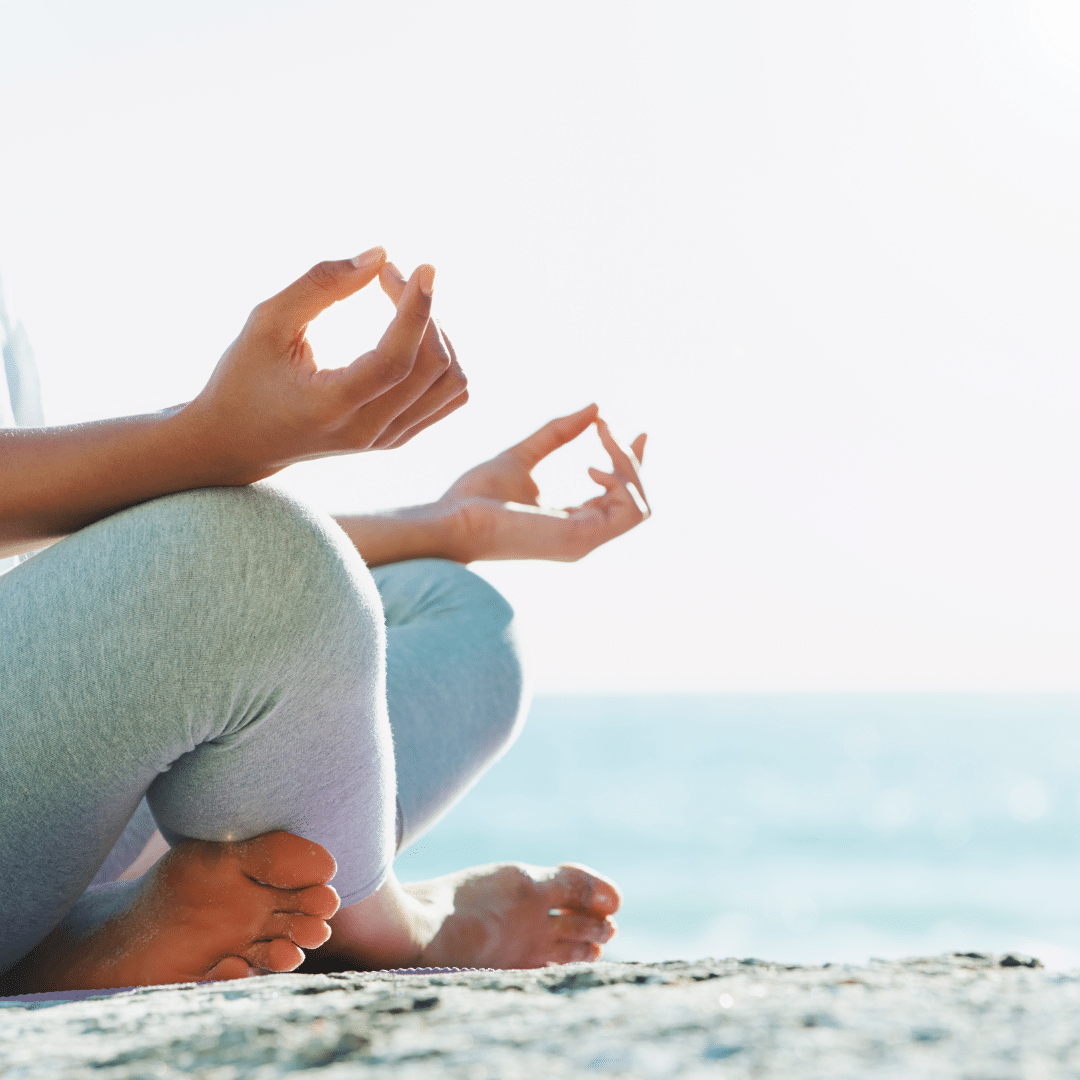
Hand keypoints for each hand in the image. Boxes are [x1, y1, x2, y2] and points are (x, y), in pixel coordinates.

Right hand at [182, 247, 467, 482]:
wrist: (239, 442)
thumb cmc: (245, 376)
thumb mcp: (267, 322)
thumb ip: (320, 284)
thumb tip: (380, 254)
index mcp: (331, 405)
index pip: (396, 360)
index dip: (417, 310)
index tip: (423, 268)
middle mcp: (367, 430)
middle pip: (433, 367)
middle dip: (422, 311)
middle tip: (388, 276)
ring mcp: (387, 439)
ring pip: (451, 384)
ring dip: (439, 335)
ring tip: (402, 306)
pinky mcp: (397, 438)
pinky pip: (448, 398)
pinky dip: (443, 361)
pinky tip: (412, 336)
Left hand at [438, 404, 649, 561]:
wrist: (451, 519)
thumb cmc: (475, 496)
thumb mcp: (523, 454)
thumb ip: (558, 434)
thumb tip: (595, 408)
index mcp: (571, 521)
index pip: (620, 498)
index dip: (635, 464)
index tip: (641, 432)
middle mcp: (583, 535)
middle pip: (637, 500)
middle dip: (631, 458)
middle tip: (605, 428)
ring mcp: (584, 541)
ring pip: (640, 506)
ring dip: (629, 466)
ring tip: (602, 441)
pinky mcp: (581, 538)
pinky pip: (629, 512)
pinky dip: (621, 482)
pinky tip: (594, 466)